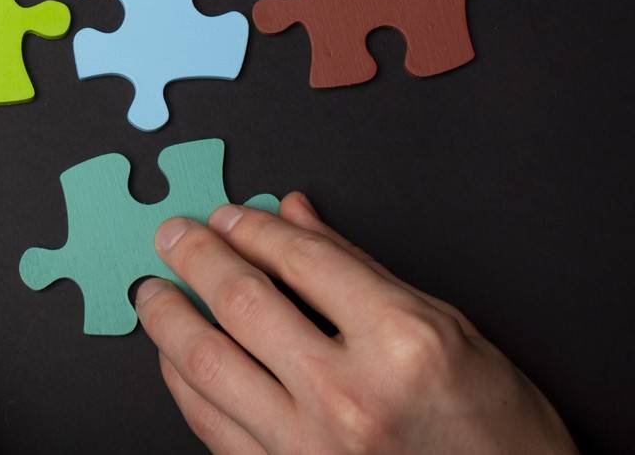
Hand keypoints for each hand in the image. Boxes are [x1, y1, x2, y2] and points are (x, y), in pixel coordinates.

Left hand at [136, 193, 575, 452]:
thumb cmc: (495, 432)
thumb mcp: (450, 331)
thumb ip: (359, 269)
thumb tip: (294, 216)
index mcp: (402, 342)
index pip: (302, 260)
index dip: (254, 228)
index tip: (226, 215)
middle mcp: (349, 395)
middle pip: (242, 303)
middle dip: (194, 258)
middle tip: (170, 237)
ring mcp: (310, 447)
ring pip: (209, 364)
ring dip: (168, 321)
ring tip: (153, 294)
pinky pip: (210, 425)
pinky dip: (182, 385)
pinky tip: (173, 359)